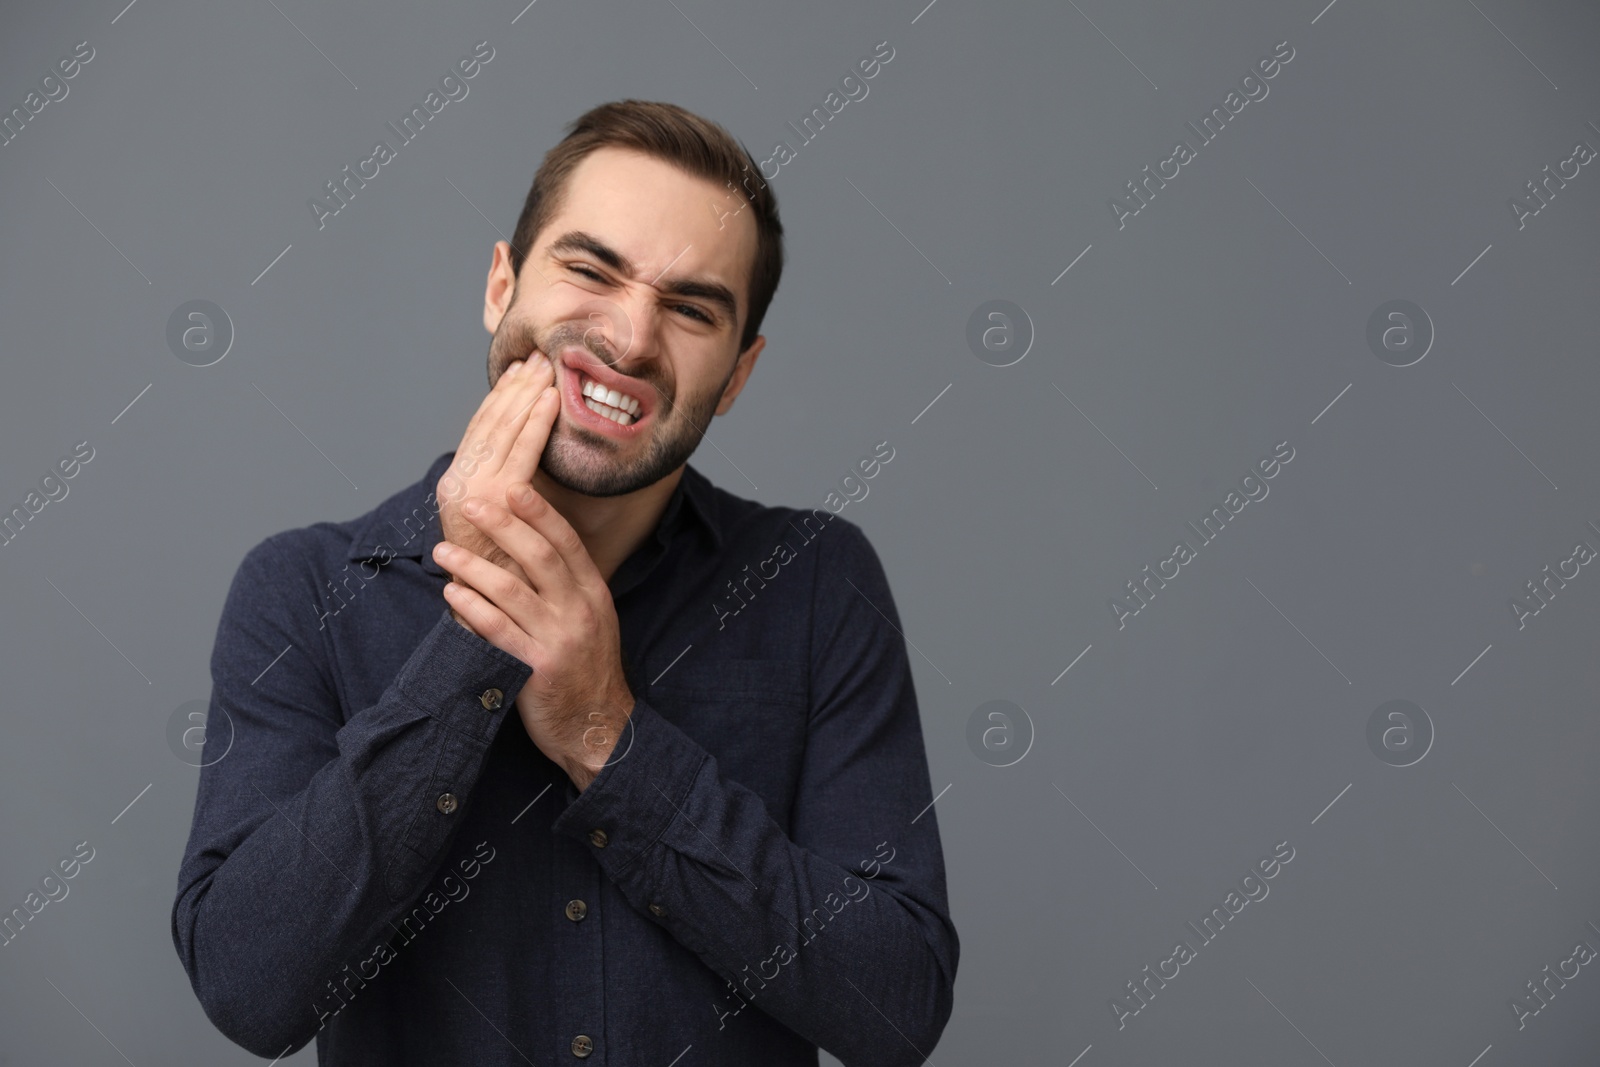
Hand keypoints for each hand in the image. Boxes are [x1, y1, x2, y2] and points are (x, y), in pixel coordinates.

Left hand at [431, 485, 633, 790]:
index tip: (514, 487)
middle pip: (537, 556)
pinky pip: (496, 630)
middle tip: (472, 504)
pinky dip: (470, 608)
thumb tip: (528, 548)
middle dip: (501, 525)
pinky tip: (451, 593)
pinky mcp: (536, 668)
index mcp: (593, 594)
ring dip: (472, 565)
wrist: (599, 726)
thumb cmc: (587, 670)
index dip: (539, 512)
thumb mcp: (593, 620)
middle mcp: (578, 611)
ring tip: (444, 551)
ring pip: (510, 590)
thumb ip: (568, 587)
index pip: (566, 542)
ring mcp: (558, 640)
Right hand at [436, 354, 558, 626]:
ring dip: (526, 396)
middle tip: (540, 357)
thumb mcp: (504, 525)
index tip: (523, 372)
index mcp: (460, 483)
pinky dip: (534, 424)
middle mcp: (459, 482)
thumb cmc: (503, 575)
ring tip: (547, 369)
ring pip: (501, 431)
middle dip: (515, 388)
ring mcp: (472, 491)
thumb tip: (533, 464)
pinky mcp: (491, 501)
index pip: (482, 430)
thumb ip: (512, 495)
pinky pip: (519, 454)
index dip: (502, 399)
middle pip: (489, 423)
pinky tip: (551, 401)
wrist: (486, 619)